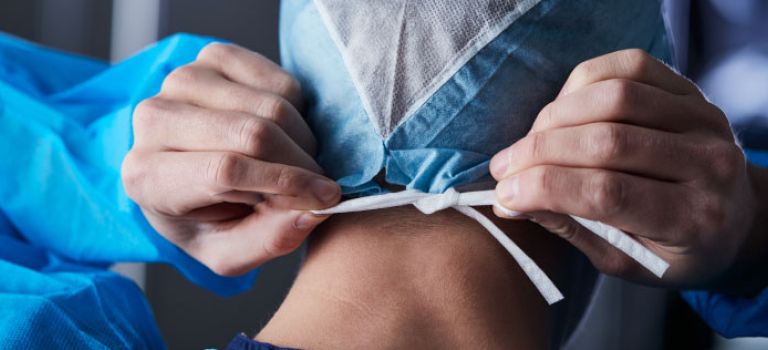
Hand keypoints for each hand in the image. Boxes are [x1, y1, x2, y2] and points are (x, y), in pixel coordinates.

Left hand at [122, 43, 339, 275]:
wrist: (188, 174)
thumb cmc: (207, 217)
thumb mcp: (230, 252)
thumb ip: (269, 241)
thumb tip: (314, 212)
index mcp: (146, 176)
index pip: (225, 170)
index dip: (285, 182)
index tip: (326, 198)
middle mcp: (153, 119)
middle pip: (253, 134)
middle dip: (301, 162)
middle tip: (317, 184)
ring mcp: (182, 80)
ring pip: (271, 105)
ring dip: (302, 140)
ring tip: (296, 163)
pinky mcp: (212, 57)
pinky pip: (279, 81)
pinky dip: (297, 110)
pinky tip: (283, 132)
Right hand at [490, 49, 767, 293]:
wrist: (734, 219)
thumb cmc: (673, 250)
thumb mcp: (623, 261)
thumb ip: (570, 227)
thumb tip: (511, 199)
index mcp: (693, 220)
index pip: (607, 193)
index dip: (544, 188)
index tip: (504, 193)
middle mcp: (708, 164)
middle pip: (607, 141)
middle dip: (539, 152)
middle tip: (503, 167)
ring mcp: (703, 119)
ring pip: (614, 98)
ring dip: (555, 118)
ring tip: (530, 142)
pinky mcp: (691, 91)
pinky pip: (628, 68)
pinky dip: (582, 85)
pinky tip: (562, 112)